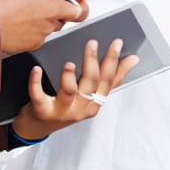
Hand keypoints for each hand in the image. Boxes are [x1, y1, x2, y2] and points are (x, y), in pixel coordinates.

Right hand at [0, 0, 115, 53]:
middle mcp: (52, 10)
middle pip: (81, 11)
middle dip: (80, 7)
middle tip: (73, 2)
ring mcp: (46, 28)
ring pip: (60, 23)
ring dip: (54, 16)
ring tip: (32, 9)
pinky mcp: (36, 42)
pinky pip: (43, 34)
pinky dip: (37, 28)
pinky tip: (21, 23)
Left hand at [10, 36, 138, 141]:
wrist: (39, 126)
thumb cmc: (67, 108)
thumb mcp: (91, 95)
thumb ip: (111, 78)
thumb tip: (132, 60)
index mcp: (95, 103)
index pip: (109, 81)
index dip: (114, 61)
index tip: (116, 43)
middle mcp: (81, 108)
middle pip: (91, 83)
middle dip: (93, 61)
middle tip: (92, 43)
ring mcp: (62, 111)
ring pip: (70, 91)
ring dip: (69, 76)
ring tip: (69, 63)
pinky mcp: (43, 111)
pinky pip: (39, 96)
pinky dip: (36, 82)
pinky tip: (37, 70)